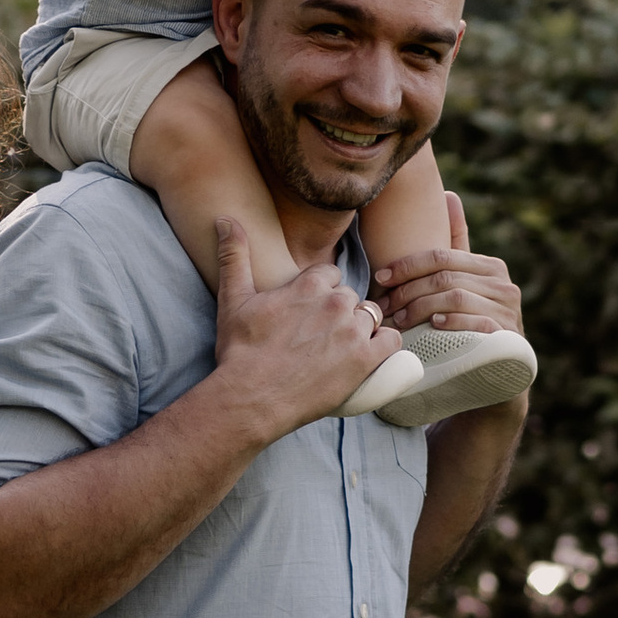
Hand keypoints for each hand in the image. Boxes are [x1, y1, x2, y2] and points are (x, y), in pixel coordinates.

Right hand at [208, 214, 398, 435]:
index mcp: (309, 284)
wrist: (251, 397)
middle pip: (350, 297)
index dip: (321, 292)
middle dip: (339, 312)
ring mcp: (352, 331)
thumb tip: (225, 219)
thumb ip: (234, 255)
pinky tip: (370, 354)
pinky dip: (384, 346)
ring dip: (360, 328)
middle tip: (320, 336)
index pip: (330, 275)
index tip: (310, 312)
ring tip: (341, 349)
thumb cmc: (240, 351)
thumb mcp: (233, 299)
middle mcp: (335, 302)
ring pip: (371, 316)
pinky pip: (392, 341)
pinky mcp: (365, 360)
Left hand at [370, 186, 525, 344]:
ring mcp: (507, 309)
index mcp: (491, 266)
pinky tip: (430, 326)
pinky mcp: (507, 334)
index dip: (407, 265)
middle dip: (408, 290)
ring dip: (420, 308)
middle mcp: (503, 284)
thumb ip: (456, 246)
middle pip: (444, 277)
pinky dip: (449, 321)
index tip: (381, 277)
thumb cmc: (474, 321)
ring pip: (454, 297)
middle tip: (384, 305)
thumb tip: (448, 194)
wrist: (500, 369)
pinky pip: (474, 322)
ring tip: (398, 320)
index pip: (442, 256)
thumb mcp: (465, 284)